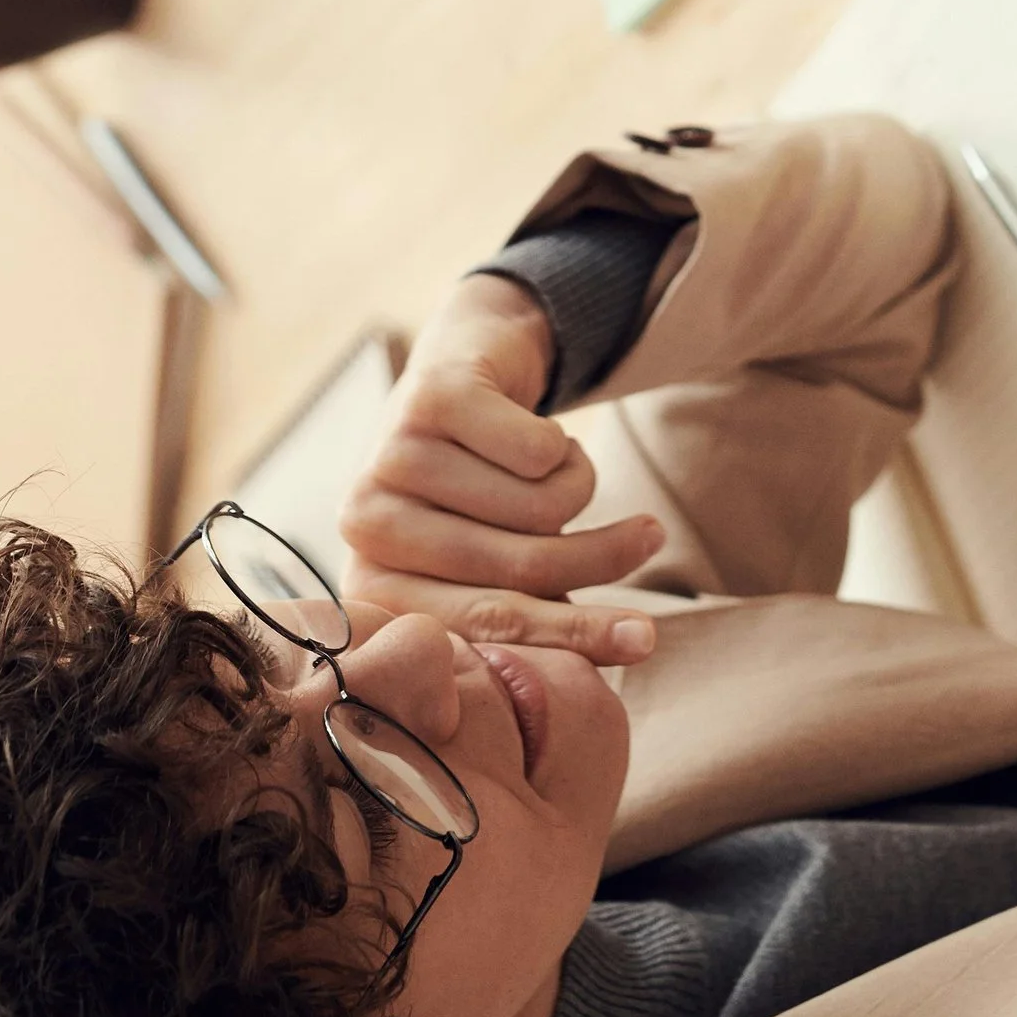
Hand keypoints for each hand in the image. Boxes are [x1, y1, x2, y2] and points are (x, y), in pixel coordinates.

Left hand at [337, 275, 664, 667]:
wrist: (462, 364)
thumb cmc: (483, 486)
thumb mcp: (496, 556)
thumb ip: (536, 611)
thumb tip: (625, 651)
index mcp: (375, 588)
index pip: (489, 627)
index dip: (575, 636)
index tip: (644, 642)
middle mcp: (364, 528)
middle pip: (520, 566)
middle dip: (601, 557)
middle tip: (651, 538)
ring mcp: (389, 458)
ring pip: (539, 506)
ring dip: (575, 483)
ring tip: (551, 466)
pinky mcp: (426, 397)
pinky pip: (539, 449)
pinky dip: (563, 442)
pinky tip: (538, 432)